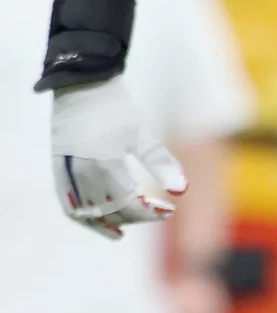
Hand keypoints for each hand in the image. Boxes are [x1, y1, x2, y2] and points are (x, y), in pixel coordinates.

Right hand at [50, 80, 184, 238]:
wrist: (81, 83)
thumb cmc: (116, 108)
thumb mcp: (143, 135)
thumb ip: (162, 163)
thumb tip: (182, 191)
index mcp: (104, 163)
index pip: (129, 204)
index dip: (150, 213)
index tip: (169, 210)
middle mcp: (81, 171)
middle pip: (110, 211)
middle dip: (135, 216)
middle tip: (156, 212)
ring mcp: (66, 170)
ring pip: (86, 212)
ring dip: (108, 222)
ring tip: (126, 229)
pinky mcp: (58, 167)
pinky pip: (67, 203)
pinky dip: (83, 217)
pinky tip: (100, 222)